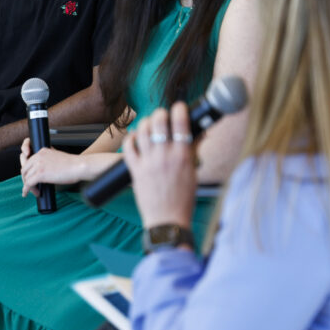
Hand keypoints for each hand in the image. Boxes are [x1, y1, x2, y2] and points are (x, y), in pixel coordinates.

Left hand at [20, 139, 85, 196]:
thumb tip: (44, 172)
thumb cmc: (72, 165)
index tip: (31, 178)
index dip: (28, 172)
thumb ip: (48, 160)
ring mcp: (38, 165)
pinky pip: (28, 183)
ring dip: (28, 186)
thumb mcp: (57, 157)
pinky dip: (26, 190)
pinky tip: (26, 193)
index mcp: (42, 151)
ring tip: (35, 192)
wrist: (78, 167)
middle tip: (31, 187)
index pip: (28, 162)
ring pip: (26, 177)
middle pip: (24, 169)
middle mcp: (38, 156)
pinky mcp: (40, 174)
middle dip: (26, 179)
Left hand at [123, 104, 196, 229]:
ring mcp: (148, 163)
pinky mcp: (135, 171)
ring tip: (149, 124)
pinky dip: (131, 139)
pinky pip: (128, 147)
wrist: (167, 222)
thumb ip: (193, 151)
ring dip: (146, 123)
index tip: (179, 107)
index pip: (180, 123)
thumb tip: (200, 133)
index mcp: (182, 157)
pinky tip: (136, 138)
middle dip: (160, 114)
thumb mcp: (193, 173)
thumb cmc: (183, 200)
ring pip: (142, 131)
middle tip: (162, 116)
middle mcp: (164, 157)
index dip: (179, 110)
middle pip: (159, 122)